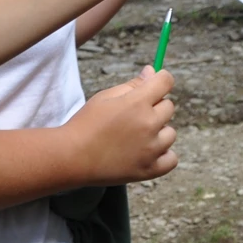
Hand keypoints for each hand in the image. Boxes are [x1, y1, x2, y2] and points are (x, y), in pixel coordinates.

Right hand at [62, 69, 178, 184]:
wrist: (71, 157)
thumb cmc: (85, 124)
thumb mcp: (105, 97)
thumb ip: (132, 84)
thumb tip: (152, 72)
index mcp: (137, 103)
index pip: (165, 81)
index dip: (161, 80)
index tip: (155, 84)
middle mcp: (149, 125)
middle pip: (169, 107)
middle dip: (155, 107)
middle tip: (133, 115)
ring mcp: (151, 149)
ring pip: (170, 133)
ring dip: (158, 132)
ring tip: (135, 137)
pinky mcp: (150, 170)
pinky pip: (171, 159)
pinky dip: (163, 154)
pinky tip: (148, 152)